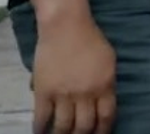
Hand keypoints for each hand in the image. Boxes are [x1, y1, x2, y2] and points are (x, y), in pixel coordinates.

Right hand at [31, 15, 116, 133]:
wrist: (65, 26)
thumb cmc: (90, 39)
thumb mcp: (109, 61)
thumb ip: (106, 83)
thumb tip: (102, 103)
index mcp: (105, 85)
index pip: (106, 117)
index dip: (102, 131)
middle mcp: (85, 93)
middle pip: (84, 126)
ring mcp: (64, 94)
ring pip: (63, 126)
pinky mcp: (44, 91)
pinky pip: (42, 117)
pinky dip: (40, 128)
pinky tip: (40, 132)